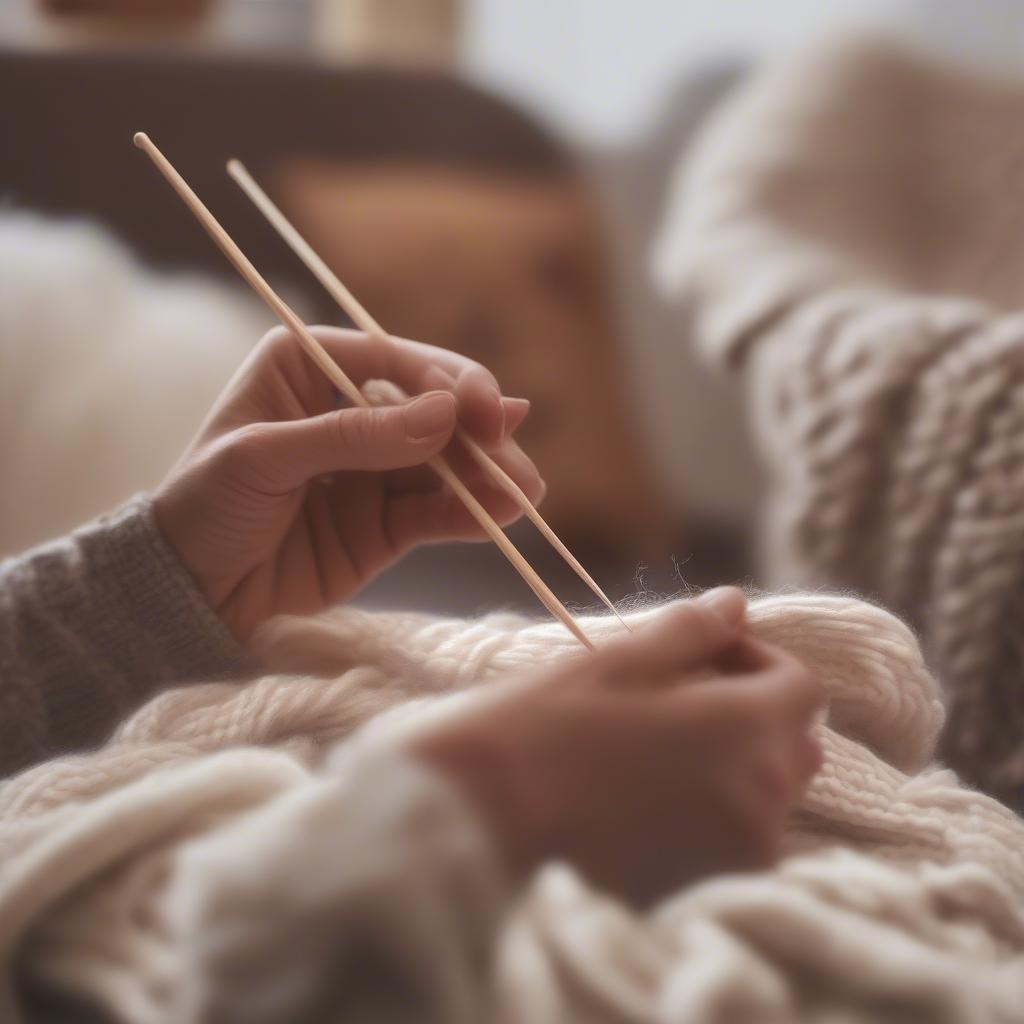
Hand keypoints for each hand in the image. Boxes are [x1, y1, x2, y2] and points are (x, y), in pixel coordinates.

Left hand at [154, 326, 541, 641]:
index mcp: (309, 368)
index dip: (446, 381)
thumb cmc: (203, 505)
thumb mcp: (265, 457)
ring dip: (486, 475)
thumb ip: (354, 436)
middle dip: (477, 433)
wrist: (186, 593)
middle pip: (431, 411)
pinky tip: (501, 515)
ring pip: (444, 464)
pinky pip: (435, 513)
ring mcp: (372, 470)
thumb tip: (445, 414)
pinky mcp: (384, 524)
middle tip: (514, 456)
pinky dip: (469, 514)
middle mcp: (349, 411)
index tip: (484, 410)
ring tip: (525, 490)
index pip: (395, 362)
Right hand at [411, 589, 823, 904]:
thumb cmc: (545, 726)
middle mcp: (761, 800)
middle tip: (683, 695)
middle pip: (795, 744)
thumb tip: (736, 604)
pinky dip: (716, 809)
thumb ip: (691, 630)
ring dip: (737, 762)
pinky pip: (738, 839)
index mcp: (747, 731)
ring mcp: (736, 855)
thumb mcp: (619, 660)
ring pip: (770, 795)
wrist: (477, 823)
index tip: (705, 654)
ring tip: (660, 745)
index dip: (759, 659)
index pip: (802, 687)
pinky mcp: (703, 890)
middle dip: (756, 711)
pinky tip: (650, 794)